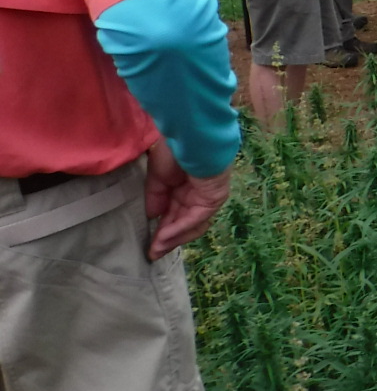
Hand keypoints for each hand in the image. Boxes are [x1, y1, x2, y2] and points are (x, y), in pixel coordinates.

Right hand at [143, 140, 230, 259]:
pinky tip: (163, 236)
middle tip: (153, 254)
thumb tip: (153, 217)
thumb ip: (156, 197)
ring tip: (157, 249)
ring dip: (173, 238)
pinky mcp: (213, 198)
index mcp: (184, 188)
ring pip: (191, 225)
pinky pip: (194, 218)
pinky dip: (178, 228)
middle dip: (167, 240)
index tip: (149, 245)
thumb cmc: (174, 150)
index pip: (174, 214)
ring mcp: (207, 197)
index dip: (162, 230)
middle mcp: (197, 195)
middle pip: (183, 224)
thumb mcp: (158, 177)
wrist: (191, 136)